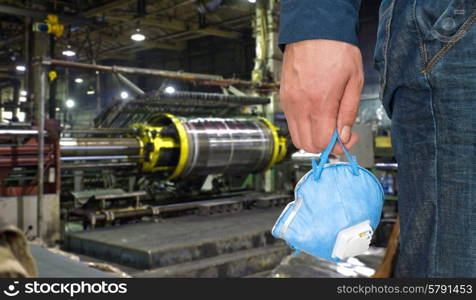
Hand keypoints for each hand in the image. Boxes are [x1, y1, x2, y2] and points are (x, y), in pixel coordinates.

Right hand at [280, 39, 363, 154]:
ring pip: (297, 137)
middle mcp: (300, 106)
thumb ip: (348, 112)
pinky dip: (304, 126)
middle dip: (325, 146)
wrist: (314, 30)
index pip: (323, 142)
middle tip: (339, 136)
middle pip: (308, 145)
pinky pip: (291, 123)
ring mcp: (289, 102)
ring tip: (327, 126)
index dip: (338, 147)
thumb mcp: (354, 81)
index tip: (348, 139)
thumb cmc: (336, 50)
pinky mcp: (284, 97)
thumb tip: (345, 136)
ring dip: (313, 138)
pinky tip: (316, 116)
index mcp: (319, 103)